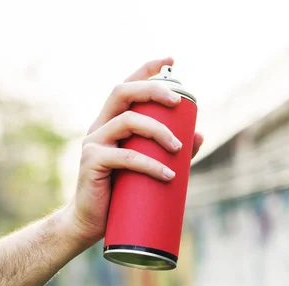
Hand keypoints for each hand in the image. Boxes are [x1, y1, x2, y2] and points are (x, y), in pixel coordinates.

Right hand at [65, 57, 204, 244]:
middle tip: (178, 100)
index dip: (146, 69)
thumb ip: (171, 151)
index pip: (126, 86)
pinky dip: (151, 165)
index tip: (171, 60)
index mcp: (110, 122)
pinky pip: (126, 157)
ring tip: (178, 149)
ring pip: (127, 121)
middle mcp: (99, 127)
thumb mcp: (146, 168)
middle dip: (153, 89)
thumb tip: (199, 134)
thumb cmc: (118, 194)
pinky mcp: (92, 162)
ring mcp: (93, 143)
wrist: (89, 222)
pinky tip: (168, 175)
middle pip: (122, 92)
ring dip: (158, 130)